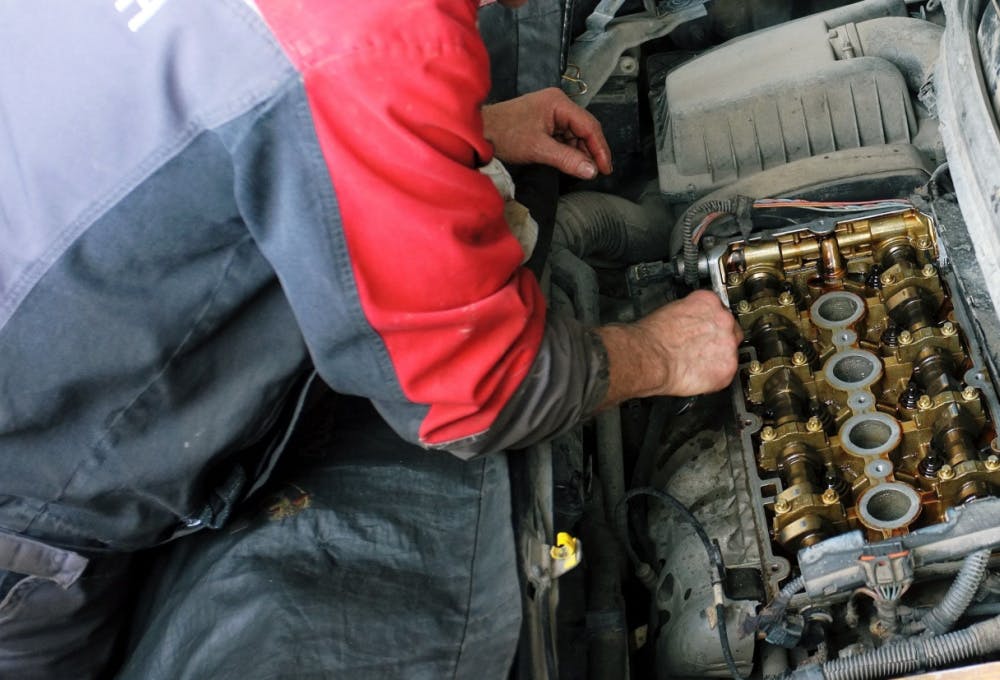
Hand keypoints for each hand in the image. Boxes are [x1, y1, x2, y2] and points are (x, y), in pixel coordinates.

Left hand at [481, 88, 612, 179]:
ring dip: (579, 152)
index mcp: (559, 103)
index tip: (605, 169)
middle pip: (584, 129)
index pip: (589, 126)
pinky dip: (568, 151)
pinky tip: (569, 163)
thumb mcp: (538, 149)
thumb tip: (591, 171)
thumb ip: (567, 159)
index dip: (600, 148)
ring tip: (582, 170)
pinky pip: (563, 137)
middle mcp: (557, 104)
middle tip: (596, 172)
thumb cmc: (503, 134)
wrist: (478, 131)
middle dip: (591, 151)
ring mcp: (550, 113)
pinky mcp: (543, 122)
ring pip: (574, 135)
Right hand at [598, 290, 743, 405]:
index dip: (711, 322)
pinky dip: (714, 377)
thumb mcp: (670, 311)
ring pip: (730, 352)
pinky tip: (698, 375)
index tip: (705, 329)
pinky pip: (726, 373)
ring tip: (696, 364)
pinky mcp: (727, 368)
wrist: (648, 358)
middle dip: (718, 339)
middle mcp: (723, 320)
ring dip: (717, 358)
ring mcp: (728, 345)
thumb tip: (689, 322)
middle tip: (702, 348)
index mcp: (708, 302)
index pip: (719, 308)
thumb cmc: (651, 337)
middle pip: (731, 329)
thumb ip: (689, 314)